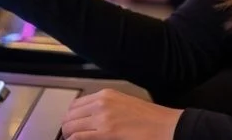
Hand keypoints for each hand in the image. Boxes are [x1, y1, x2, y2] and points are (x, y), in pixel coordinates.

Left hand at [61, 89, 181, 139]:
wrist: (164, 126)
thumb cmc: (149, 119)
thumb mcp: (123, 105)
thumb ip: (105, 108)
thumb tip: (90, 119)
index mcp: (106, 94)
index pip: (75, 104)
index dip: (70, 117)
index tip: (72, 127)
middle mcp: (102, 102)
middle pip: (70, 115)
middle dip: (67, 128)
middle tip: (70, 137)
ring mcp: (103, 117)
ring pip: (70, 126)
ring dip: (69, 135)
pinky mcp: (106, 131)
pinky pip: (79, 137)